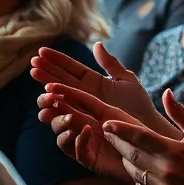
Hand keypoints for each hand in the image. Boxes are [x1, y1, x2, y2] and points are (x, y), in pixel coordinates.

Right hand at [31, 42, 175, 136]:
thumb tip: (97, 44)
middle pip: (59, 88)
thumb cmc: (139, 106)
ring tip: (46, 95)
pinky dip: (64, 127)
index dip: (55, 61)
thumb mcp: (127, 81)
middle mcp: (82, 102)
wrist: (149, 131)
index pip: (69, 70)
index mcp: (91, 85)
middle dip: (46, 77)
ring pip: (58, 112)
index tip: (40, 53)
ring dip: (49, 103)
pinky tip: (62, 117)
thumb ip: (111, 65)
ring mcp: (81, 120)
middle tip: (34, 69)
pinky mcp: (84, 140)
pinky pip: (69, 138)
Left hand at [100, 90, 183, 184]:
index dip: (121, 129)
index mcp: (173, 151)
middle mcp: (165, 171)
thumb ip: (180, 114)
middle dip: (116, 141)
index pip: (141, 138)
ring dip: (125, 158)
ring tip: (122, 148)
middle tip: (106, 130)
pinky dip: (136, 176)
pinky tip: (138, 168)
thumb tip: (166, 92)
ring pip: (133, 171)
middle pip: (131, 154)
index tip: (106, 123)